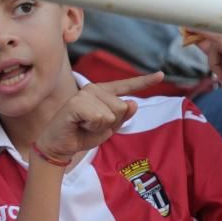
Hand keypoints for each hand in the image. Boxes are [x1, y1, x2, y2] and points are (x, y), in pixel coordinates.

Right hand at [34, 73, 163, 164]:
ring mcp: (85, 94)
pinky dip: (93, 127)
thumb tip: (133, 102)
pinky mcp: (76, 103)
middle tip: (91, 126)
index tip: (161, 75)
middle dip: (112, 123)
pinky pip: (100, 117)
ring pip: (113, 113)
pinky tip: (79, 125)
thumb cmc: (83, 134)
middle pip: (123, 107)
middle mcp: (94, 89)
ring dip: (100, 127)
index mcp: (103, 93)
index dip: (144, 82)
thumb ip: (123, 116)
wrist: (60, 145)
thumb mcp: (109, 128)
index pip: (126, 86)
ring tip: (84, 125)